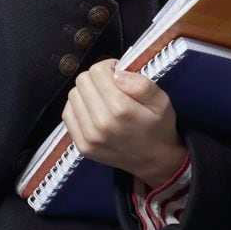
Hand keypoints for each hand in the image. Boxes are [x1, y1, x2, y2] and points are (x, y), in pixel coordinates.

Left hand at [61, 58, 188, 188]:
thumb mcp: (162, 102)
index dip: (108, 67)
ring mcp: (89, 137)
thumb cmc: (158, 128)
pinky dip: (78, 107)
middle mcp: (101, 123)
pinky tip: (92, 110)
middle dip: (96, 78)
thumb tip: (117, 73)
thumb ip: (142, 85)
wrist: (154, 162)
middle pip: (82, 81)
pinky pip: (67, 114)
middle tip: (111, 86)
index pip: (97, 71)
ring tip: (102, 98)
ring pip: (72, 95)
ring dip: (86, 92)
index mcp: (121, 109)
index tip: (118, 74)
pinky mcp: (82, 146)